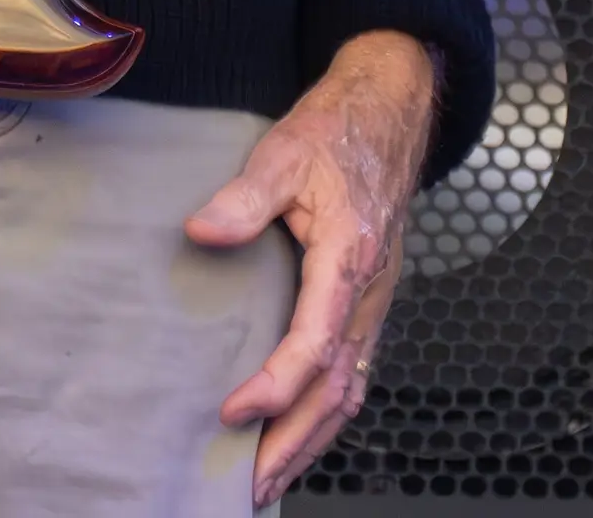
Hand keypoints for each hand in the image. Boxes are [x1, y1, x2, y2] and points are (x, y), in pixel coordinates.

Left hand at [188, 28, 439, 503]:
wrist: (391, 112)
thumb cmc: (338, 132)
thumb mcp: (285, 152)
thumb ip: (245, 196)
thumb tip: (201, 232)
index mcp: (350, 258)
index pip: (317, 341)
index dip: (277, 384)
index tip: (234, 411)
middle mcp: (369, 292)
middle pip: (339, 388)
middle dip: (295, 442)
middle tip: (251, 485)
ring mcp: (374, 302)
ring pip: (352, 389)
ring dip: (312, 440)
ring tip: (269, 479)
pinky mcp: (369, 302)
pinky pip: (356, 372)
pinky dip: (328, 414)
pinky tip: (299, 433)